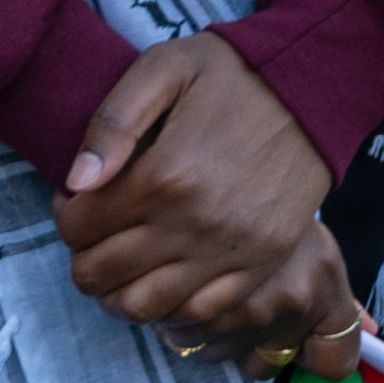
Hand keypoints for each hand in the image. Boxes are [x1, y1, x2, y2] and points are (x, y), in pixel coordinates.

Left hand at [58, 32, 364, 370]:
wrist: (318, 89)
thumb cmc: (235, 74)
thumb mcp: (167, 67)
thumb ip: (113, 121)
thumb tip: (76, 182)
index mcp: (165, 174)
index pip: (78, 227)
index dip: (65, 214)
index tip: (77, 197)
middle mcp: (195, 224)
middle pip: (101, 274)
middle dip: (82, 256)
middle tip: (95, 231)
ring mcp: (231, 252)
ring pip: (142, 307)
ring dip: (116, 292)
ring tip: (122, 263)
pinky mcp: (262, 265)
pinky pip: (198, 315)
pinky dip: (168, 310)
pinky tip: (162, 280)